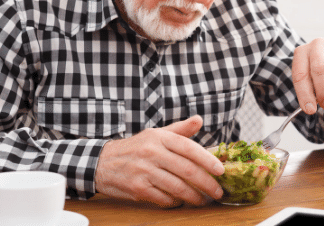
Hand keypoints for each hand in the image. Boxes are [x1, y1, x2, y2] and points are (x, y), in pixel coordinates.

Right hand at [94, 115, 224, 207]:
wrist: (102, 162)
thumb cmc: (135, 148)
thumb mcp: (155, 134)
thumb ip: (179, 129)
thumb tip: (199, 120)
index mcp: (159, 137)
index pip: (189, 148)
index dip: (208, 160)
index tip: (221, 171)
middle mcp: (152, 153)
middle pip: (187, 170)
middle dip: (207, 183)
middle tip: (218, 192)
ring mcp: (144, 171)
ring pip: (177, 187)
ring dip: (194, 197)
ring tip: (204, 200)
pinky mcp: (137, 188)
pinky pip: (163, 199)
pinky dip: (176, 202)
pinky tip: (182, 202)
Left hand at [292, 38, 323, 113]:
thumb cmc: (316, 74)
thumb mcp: (307, 81)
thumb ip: (307, 93)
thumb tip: (310, 109)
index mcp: (302, 52)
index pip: (300, 74)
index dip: (305, 95)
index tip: (311, 110)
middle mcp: (318, 44)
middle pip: (319, 68)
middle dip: (323, 91)